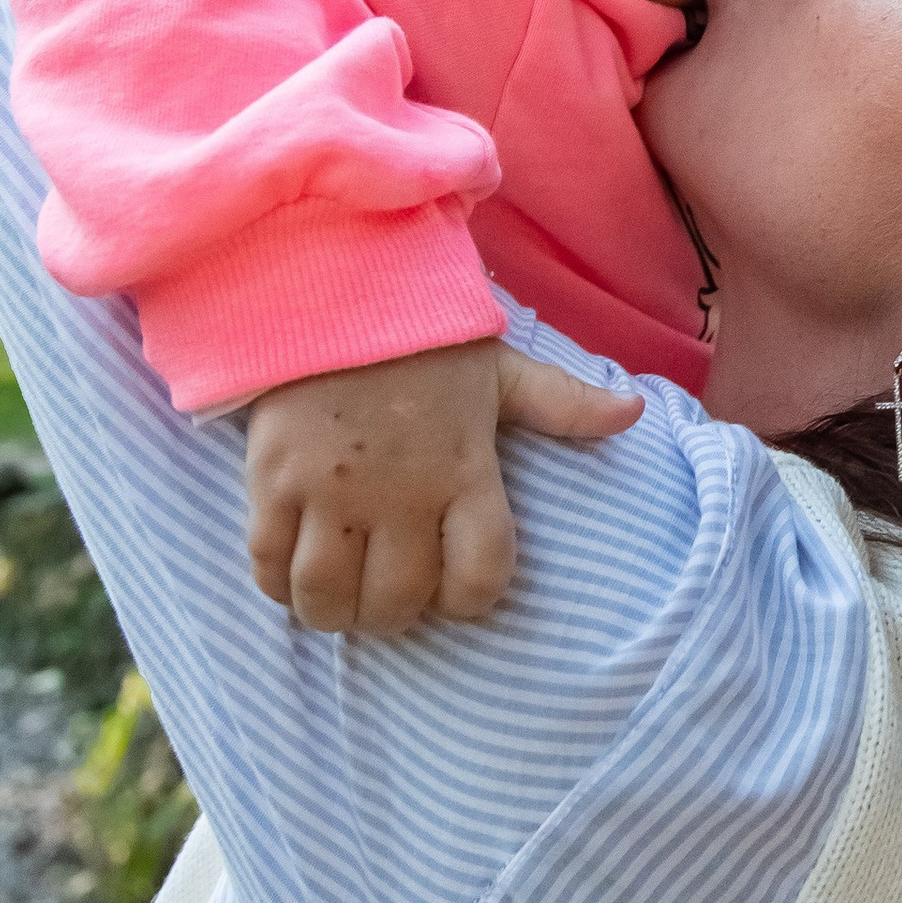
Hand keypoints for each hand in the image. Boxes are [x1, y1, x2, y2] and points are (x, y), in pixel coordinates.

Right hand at [244, 339, 641, 635]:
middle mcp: (399, 492)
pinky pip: (267, 563)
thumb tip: (634, 411)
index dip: (468, 601)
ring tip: (336, 602)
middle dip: (392, 617)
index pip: (480, 576)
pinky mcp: (273, 481)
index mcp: (463, 471)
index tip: (453, 593)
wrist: (328, 285)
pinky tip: (290, 575)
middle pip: (397, 601)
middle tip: (386, 602)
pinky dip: (276, 585)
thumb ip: (563, 403)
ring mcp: (331, 490)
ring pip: (326, 597)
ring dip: (332, 614)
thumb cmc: (420, 336)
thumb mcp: (499, 367)